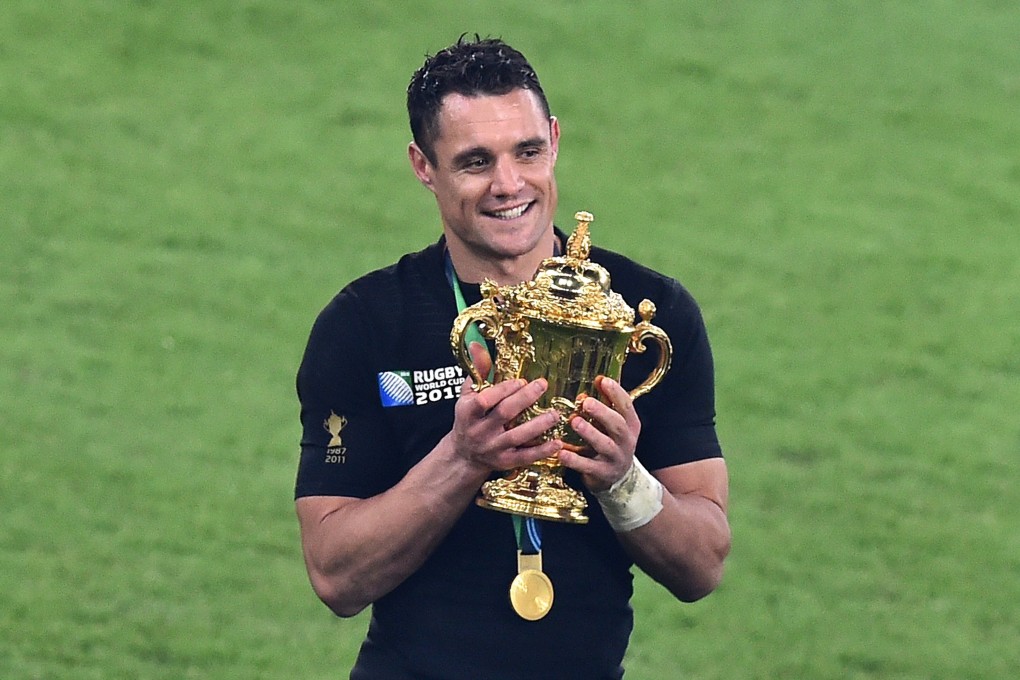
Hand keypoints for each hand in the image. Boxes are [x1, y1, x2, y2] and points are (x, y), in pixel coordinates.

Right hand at [449, 342, 561, 472]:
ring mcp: (493, 448)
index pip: (485, 399)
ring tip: (555, 414)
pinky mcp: (505, 462)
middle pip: (504, 414)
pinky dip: (542, 451)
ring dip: (538, 425)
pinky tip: (558, 443)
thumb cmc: (468, 419)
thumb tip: (477, 344)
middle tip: (543, 384)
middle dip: (524, 399)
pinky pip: (525, 457)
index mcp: (468, 412)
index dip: (503, 389)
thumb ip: (477, 371)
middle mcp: (480, 431)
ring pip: (517, 436)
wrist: (464, 455)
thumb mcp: (467, 395)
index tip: (521, 380)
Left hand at [559, 376, 640, 491]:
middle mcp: (626, 441)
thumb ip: (607, 403)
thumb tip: (598, 380)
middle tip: (586, 402)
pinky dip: (574, 460)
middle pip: (617, 425)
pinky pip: (588, 466)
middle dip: (602, 412)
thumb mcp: (613, 423)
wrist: (618, 478)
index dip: (616, 392)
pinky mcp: (602, 474)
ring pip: (604, 445)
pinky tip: (561, 452)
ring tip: (574, 421)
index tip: (603, 380)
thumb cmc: (612, 442)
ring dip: (589, 433)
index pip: (626, 406)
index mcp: (630, 425)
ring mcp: (615, 459)